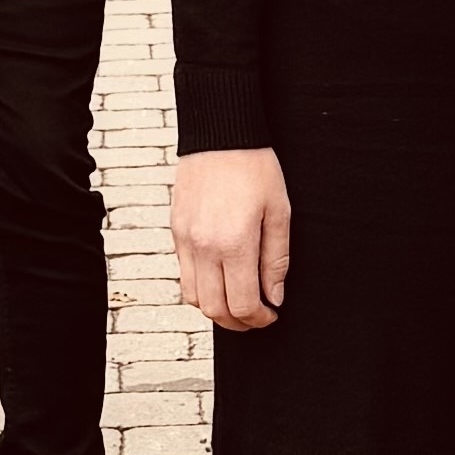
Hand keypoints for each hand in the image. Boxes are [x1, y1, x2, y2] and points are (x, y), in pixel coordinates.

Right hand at [173, 147, 291, 330]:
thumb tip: (273, 297)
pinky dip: (201, 288)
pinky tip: (219, 278)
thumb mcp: (279, 212)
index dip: (260, 319)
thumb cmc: (256, 167)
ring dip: (217, 309)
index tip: (272, 314)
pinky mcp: (175, 230)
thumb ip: (276, 259)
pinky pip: (183, 274)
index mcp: (234, 243)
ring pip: (194, 298)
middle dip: (239, 322)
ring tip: (238, 301)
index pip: (242, 304)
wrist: (220, 132)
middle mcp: (204, 246)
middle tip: (257, 316)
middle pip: (215, 310)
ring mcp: (185, 239)